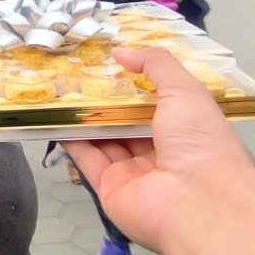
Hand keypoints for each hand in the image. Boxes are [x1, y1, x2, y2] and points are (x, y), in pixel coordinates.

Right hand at [63, 48, 254, 252]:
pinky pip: (87, 159)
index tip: (109, 62)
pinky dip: (71, 140)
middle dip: (104, 99)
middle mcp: (160, 150)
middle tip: (76, 74)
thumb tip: (121, 52)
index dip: (134, 82)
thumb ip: (155, 65)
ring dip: (84, 117)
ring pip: (104, 138)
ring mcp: (133, 171)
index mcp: (184, 128)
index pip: (157, 102)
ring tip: (60, 89)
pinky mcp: (109, 187)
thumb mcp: (185, 90)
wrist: (197, 202)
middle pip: (126, 121)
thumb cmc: (199, 141)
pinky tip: (56, 118)